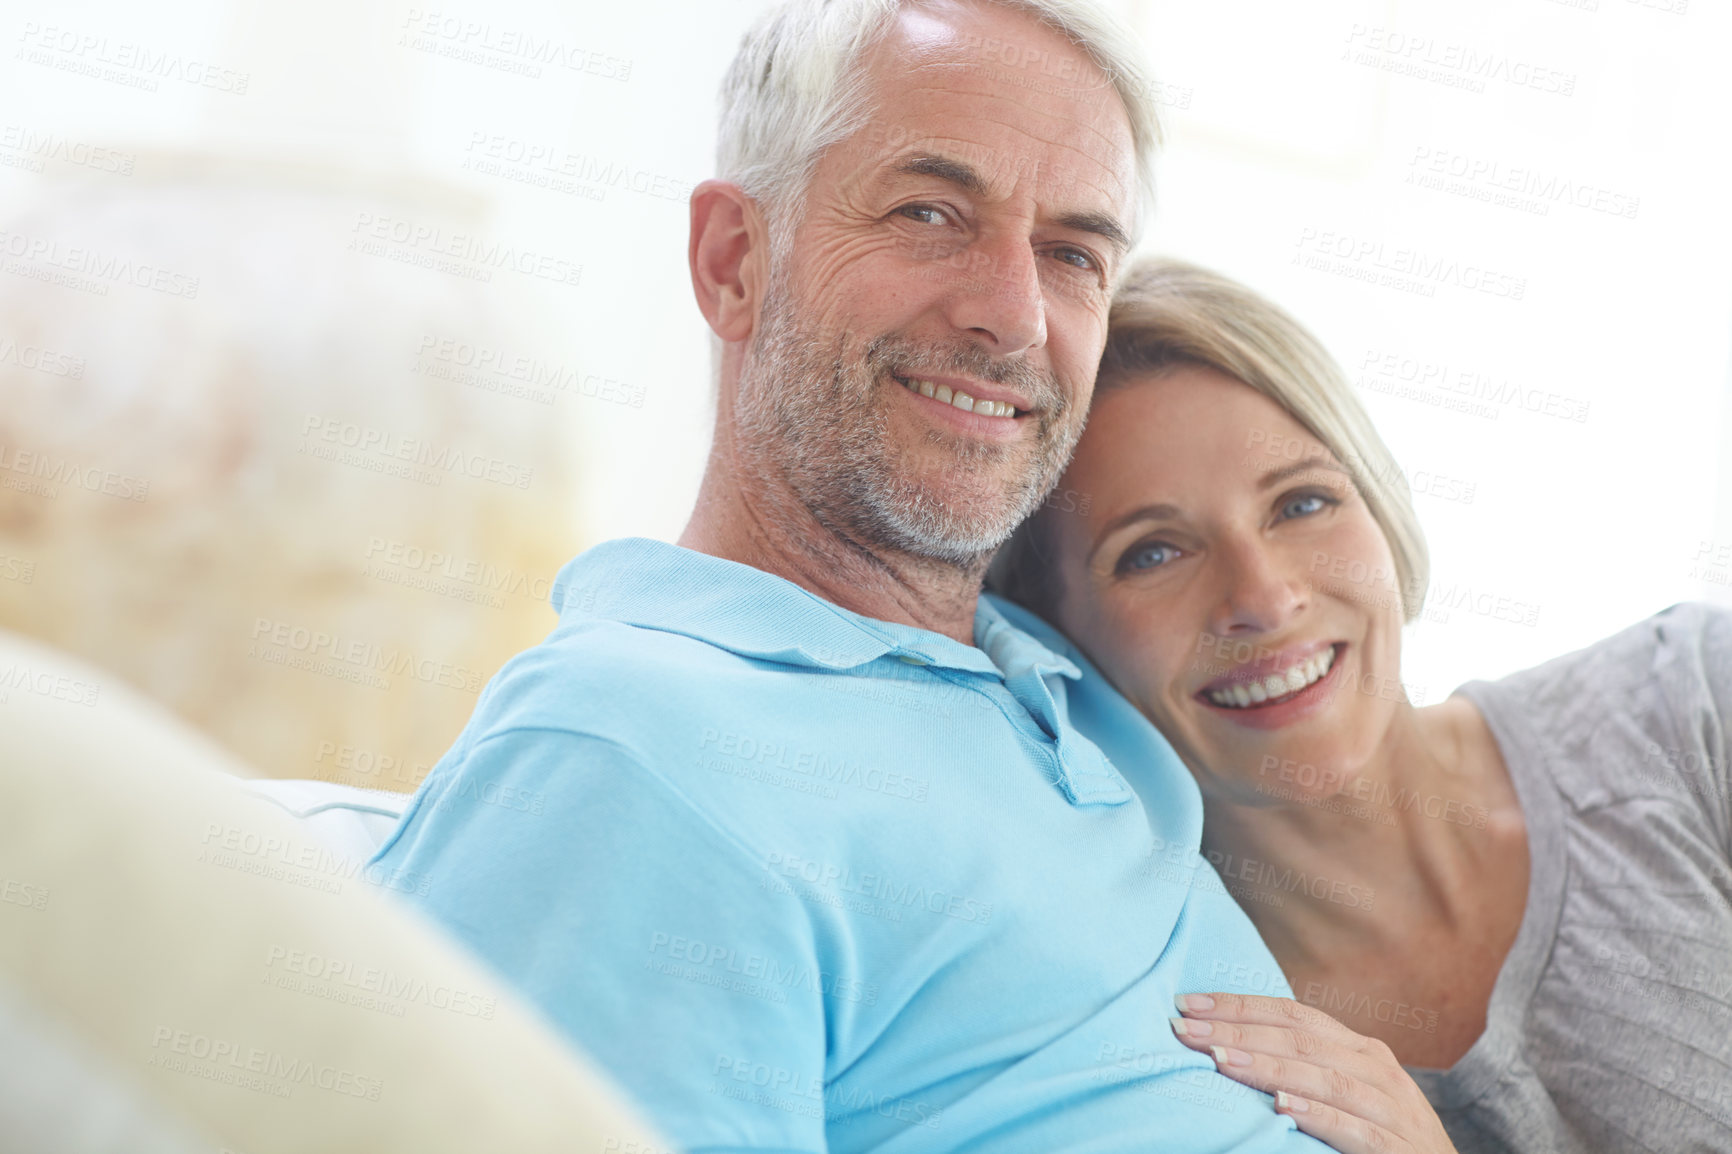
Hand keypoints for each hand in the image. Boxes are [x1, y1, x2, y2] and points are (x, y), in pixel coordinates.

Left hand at [1171, 991, 1456, 1153]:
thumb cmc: (1382, 1135)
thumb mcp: (1346, 1091)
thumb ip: (1303, 1066)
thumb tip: (1228, 1045)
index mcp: (1358, 1049)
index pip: (1292, 1016)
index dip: (1239, 1006)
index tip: (1186, 1003)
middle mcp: (1376, 1070)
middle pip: (1300, 1041)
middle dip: (1236, 1031)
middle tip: (1183, 1027)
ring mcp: (1392, 1110)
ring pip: (1324, 1079)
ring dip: (1268, 1068)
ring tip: (1220, 1059)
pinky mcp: (1399, 1151)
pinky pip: (1356, 1129)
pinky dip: (1319, 1117)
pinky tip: (1282, 1108)